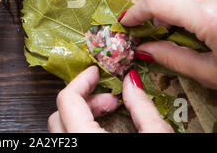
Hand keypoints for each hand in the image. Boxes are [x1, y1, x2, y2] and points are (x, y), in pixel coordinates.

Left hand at [48, 66, 172, 132]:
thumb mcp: (157, 137)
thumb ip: (143, 107)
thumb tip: (132, 80)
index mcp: (87, 139)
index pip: (67, 99)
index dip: (82, 80)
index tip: (95, 72)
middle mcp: (71, 147)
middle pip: (60, 112)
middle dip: (84, 98)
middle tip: (111, 98)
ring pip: (61, 127)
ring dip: (81, 113)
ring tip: (111, 112)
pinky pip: (68, 137)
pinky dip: (80, 126)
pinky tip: (104, 129)